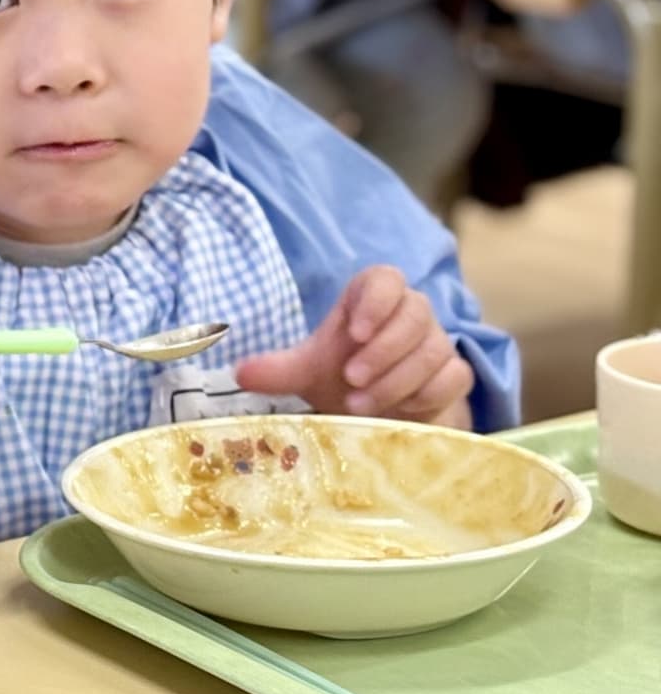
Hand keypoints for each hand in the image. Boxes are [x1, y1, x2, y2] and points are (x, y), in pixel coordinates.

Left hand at [236, 267, 473, 425]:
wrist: (376, 414)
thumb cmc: (341, 379)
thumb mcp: (308, 372)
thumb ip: (278, 370)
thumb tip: (240, 373)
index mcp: (371, 300)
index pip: (385, 278)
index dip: (375, 300)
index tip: (353, 331)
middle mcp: (409, 315)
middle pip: (416, 313)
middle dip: (384, 349)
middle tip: (351, 378)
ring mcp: (437, 344)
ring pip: (435, 350)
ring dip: (397, 379)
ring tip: (359, 405)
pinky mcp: (453, 376)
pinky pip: (453, 378)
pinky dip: (426, 396)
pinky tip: (400, 413)